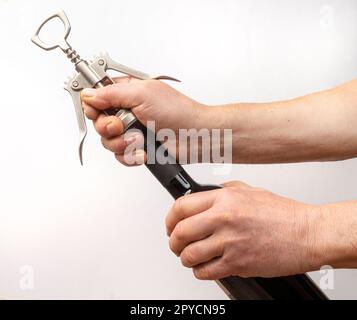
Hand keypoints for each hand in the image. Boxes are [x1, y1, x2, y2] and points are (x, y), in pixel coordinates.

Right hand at [80, 77, 209, 164]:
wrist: (195, 136)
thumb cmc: (178, 111)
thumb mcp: (142, 94)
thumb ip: (112, 93)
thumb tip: (89, 94)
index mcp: (127, 92)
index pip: (96, 96)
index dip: (92, 105)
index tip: (96, 110)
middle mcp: (127, 111)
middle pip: (98, 121)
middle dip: (108, 127)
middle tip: (121, 126)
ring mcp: (131, 130)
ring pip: (108, 141)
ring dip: (122, 143)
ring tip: (138, 139)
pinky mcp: (136, 148)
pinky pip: (120, 156)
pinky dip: (131, 156)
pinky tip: (143, 151)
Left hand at [166, 181, 324, 279]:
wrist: (307, 234)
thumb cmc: (283, 214)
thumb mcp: (251, 191)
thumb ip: (225, 192)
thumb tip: (206, 195)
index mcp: (225, 199)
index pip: (181, 206)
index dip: (170, 218)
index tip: (170, 225)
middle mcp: (224, 218)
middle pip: (180, 232)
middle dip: (173, 241)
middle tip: (176, 244)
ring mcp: (230, 242)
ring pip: (189, 255)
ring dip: (184, 258)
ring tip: (189, 257)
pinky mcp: (238, 263)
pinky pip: (206, 272)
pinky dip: (199, 272)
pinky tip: (204, 268)